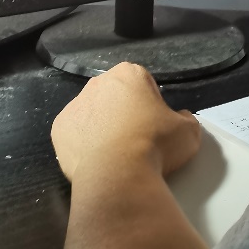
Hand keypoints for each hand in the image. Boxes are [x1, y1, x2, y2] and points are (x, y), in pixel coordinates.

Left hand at [51, 62, 200, 181]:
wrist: (119, 175)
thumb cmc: (155, 145)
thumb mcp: (188, 132)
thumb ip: (186, 119)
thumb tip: (180, 118)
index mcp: (128, 74)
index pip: (142, 83)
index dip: (151, 104)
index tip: (155, 125)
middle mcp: (98, 83)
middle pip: (114, 96)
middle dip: (123, 113)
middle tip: (137, 140)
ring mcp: (75, 105)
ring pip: (92, 114)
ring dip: (103, 128)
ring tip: (117, 155)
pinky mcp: (59, 129)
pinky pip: (75, 134)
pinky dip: (84, 144)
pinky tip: (98, 160)